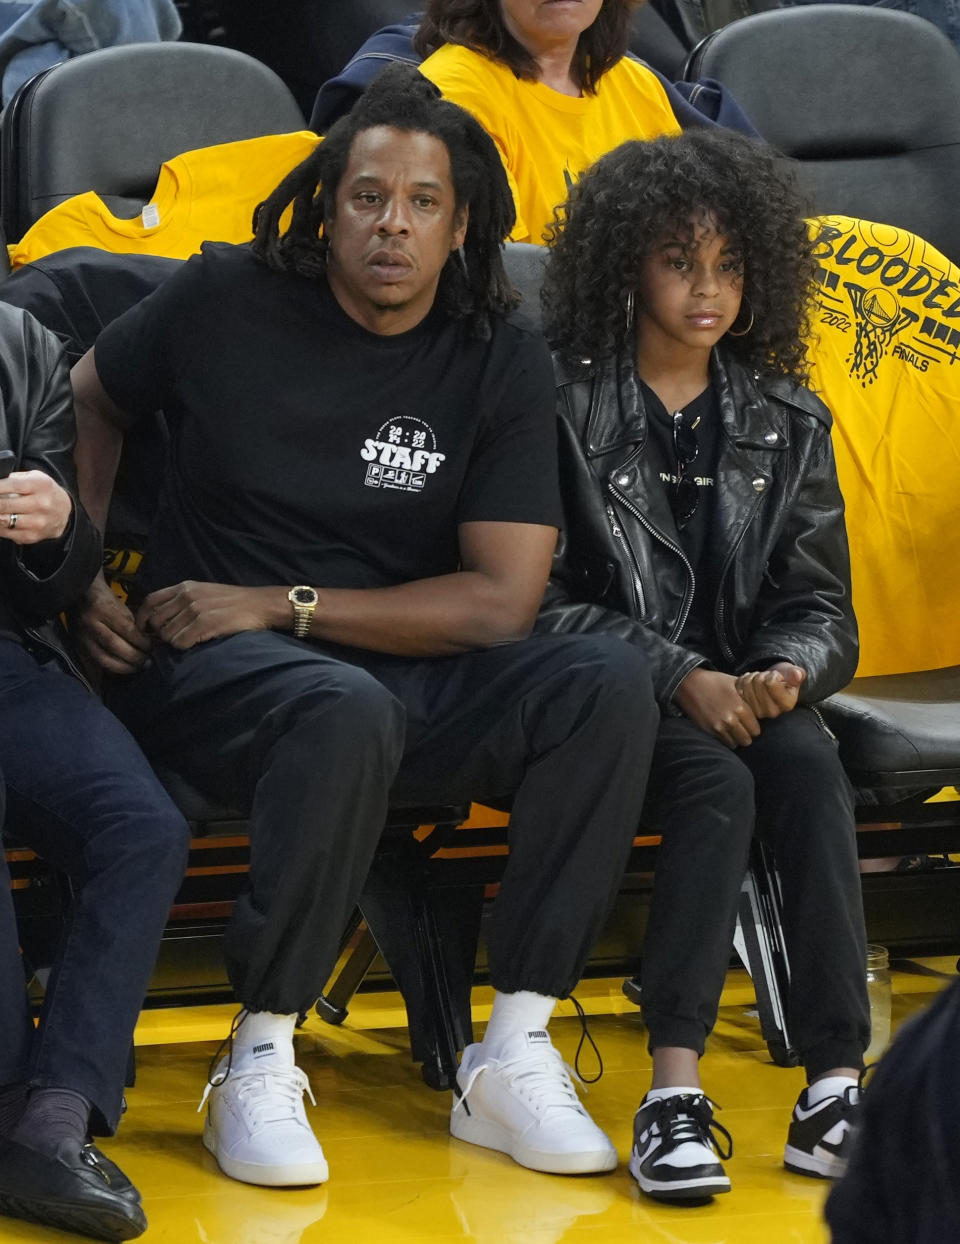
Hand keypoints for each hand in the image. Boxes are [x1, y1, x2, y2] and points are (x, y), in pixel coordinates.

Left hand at [0, 470, 71, 543]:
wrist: (63, 511)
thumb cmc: (44, 492)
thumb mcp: (34, 477)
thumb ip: (14, 479)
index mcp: (40, 485)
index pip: (10, 485)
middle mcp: (41, 504)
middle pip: (3, 504)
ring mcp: (37, 522)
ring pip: (2, 520)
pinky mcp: (31, 536)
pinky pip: (5, 532)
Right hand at [75, 573, 151, 674]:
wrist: (78, 597)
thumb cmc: (105, 601)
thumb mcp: (120, 606)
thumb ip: (132, 624)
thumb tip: (148, 643)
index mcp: (102, 608)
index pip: (126, 629)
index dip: (141, 641)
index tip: (150, 647)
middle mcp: (90, 623)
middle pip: (114, 646)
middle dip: (134, 657)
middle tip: (146, 661)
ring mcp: (82, 637)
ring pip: (104, 658)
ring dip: (124, 667)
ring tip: (138, 667)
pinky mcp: (78, 647)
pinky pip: (97, 663)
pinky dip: (112, 668)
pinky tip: (124, 668)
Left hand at [136, 581, 281, 649]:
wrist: (259, 605)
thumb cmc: (233, 602)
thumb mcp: (204, 592)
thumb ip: (183, 600)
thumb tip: (161, 618)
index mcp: (185, 587)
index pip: (150, 601)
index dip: (142, 617)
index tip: (144, 629)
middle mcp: (187, 596)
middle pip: (155, 620)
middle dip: (159, 634)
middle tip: (170, 640)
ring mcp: (195, 609)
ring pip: (166, 634)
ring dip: (173, 642)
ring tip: (188, 641)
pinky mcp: (204, 623)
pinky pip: (180, 642)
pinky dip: (184, 647)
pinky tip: (195, 643)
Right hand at [674, 666, 761, 747]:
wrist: (688, 684)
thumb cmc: (714, 681)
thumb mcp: (735, 683)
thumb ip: (749, 695)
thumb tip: (765, 699)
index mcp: (740, 707)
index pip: (756, 730)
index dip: (754, 727)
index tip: (750, 723)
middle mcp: (730, 719)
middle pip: (747, 739)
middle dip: (746, 734)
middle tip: (743, 727)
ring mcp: (718, 726)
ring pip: (736, 743)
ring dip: (736, 738)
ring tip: (733, 729)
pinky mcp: (708, 730)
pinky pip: (723, 742)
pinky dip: (726, 738)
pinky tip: (724, 730)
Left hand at [735, 662, 805, 718]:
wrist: (773, 686)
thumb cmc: (784, 679)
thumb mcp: (793, 674)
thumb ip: (796, 674)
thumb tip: (797, 674)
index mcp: (787, 705)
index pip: (771, 682)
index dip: (773, 675)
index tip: (778, 678)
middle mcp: (772, 713)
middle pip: (758, 682)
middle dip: (762, 675)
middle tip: (767, 679)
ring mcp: (756, 713)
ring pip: (747, 684)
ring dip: (752, 677)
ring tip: (759, 681)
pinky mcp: (745, 709)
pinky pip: (738, 688)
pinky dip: (742, 681)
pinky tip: (749, 684)